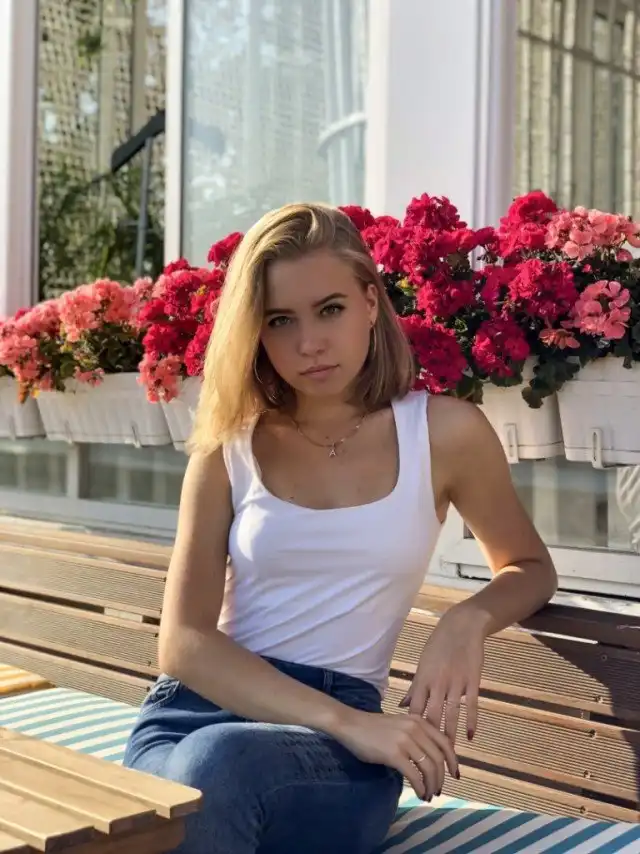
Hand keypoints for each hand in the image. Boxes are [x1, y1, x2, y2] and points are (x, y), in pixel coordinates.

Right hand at [333, 708, 458, 799]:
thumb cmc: (373, 727)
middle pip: (439, 758)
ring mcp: (405, 740)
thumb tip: (431, 758)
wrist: (351, 725)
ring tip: (428, 794)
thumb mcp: (400, 725)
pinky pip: (414, 775)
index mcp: (419, 721)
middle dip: (442, 778)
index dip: (453, 761)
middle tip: (438, 790)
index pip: (445, 743)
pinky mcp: (394, 753)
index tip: (454, 775)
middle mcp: (415, 729)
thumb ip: (416, 735)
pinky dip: (420, 788)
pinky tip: (419, 794)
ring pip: (429, 768)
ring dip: (432, 785)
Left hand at [400, 604, 486, 743]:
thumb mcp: (423, 665)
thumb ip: (415, 687)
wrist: (461, 627)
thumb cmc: (438, 646)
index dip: (412, 730)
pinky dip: (471, 721)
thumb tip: (402, 705)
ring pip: (451, 714)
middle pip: (432, 716)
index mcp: (423, 680)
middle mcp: (437, 683)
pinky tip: (470, 737)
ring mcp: (456, 683)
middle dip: (431, 739)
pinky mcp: (472, 681)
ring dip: (450, 735)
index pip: (415, 710)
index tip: (410, 746)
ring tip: (449, 755)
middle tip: (431, 760)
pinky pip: (471, 705)